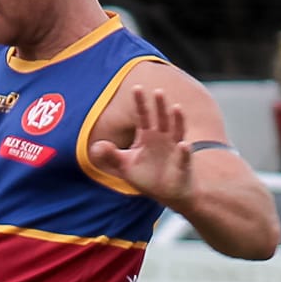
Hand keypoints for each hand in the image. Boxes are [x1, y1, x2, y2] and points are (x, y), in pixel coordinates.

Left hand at [87, 87, 194, 206]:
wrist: (167, 193)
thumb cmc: (147, 176)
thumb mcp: (125, 166)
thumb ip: (111, 155)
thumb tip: (96, 146)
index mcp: (148, 136)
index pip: (143, 116)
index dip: (140, 103)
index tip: (136, 88)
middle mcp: (163, 138)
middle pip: (161, 119)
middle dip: (160, 106)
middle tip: (158, 91)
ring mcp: (175, 150)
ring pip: (177, 131)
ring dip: (178, 120)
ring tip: (177, 108)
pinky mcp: (183, 165)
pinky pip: (184, 157)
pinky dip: (184, 152)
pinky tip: (184, 145)